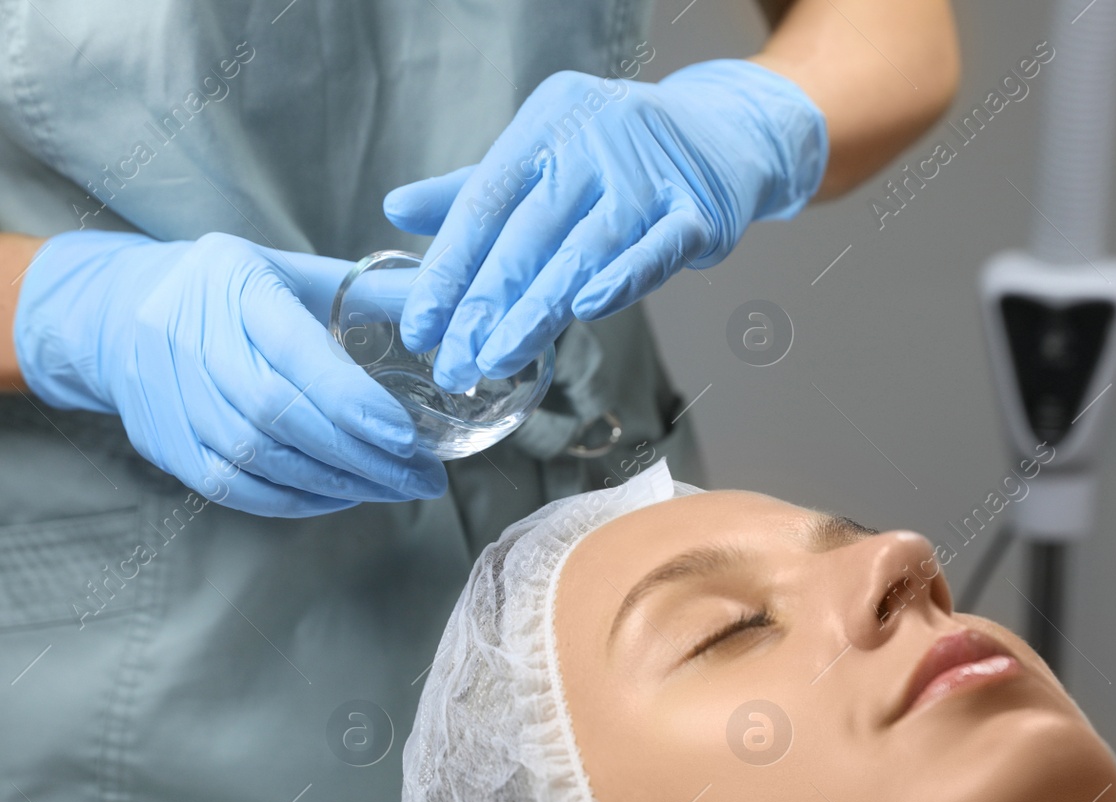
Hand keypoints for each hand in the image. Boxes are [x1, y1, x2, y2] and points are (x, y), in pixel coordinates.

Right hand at [14, 231, 446, 517]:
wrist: (115, 312)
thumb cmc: (228, 291)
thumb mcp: (291, 271)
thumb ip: (369, 293)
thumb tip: (448, 310)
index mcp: (232, 285)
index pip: (294, 353)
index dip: (350, 402)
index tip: (408, 437)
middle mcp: (189, 338)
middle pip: (277, 414)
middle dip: (359, 455)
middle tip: (421, 478)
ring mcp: (167, 395)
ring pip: (255, 457)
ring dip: (334, 483)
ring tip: (393, 489)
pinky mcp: (161, 441)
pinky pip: (231, 486)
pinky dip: (292, 499)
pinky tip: (339, 496)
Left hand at [383, 59, 826, 391]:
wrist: (719, 135)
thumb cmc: (614, 157)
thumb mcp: (542, 159)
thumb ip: (472, 192)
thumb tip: (396, 209)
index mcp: (545, 125)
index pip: (483, 204)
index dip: (447, 270)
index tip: (419, 327)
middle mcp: (594, 141)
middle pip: (528, 234)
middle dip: (484, 305)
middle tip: (452, 362)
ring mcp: (650, 174)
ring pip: (584, 250)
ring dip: (537, 311)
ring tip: (497, 359)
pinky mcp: (699, 209)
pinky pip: (656, 249)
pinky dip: (622, 278)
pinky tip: (587, 309)